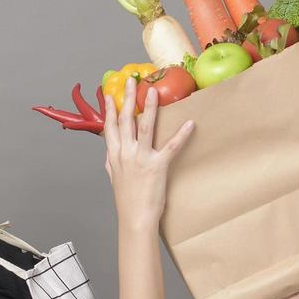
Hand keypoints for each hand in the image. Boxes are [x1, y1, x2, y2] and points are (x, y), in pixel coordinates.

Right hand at [104, 77, 194, 226]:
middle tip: (132, 80)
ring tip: (153, 90)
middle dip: (128, 98)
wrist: (135, 218)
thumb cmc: (126, 200)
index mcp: (114, 156)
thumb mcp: (113, 178)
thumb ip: (111, 162)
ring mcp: (141, 159)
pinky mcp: (158, 166)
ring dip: (150, 107)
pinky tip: (189, 123)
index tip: (109, 94)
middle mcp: (125, 153)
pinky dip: (181, 134)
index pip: (110, 127)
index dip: (109, 109)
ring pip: (145, 127)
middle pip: (125, 120)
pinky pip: (171, 147)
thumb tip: (108, 152)